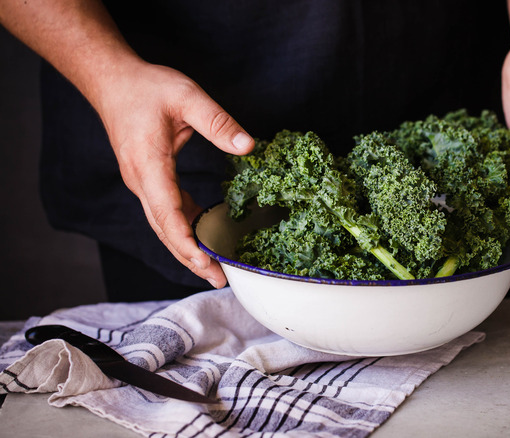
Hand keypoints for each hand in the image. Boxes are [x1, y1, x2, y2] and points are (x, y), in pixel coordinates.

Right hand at [94, 61, 253, 287]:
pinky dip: (185, 228)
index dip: (185, 240)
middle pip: (164, 229)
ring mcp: (142, 183)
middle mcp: (141, 181)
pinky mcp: (148, 179)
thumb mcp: (187, 96)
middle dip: (189, 257)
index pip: (166, 212)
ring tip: (214, 268)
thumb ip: (218, 122)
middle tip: (219, 278)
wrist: (112, 82)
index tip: (205, 261)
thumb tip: (248, 146)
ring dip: (187, 248)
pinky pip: (166, 211)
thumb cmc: (147, 87)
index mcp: (149, 165)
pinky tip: (205, 236)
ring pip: (163, 224)